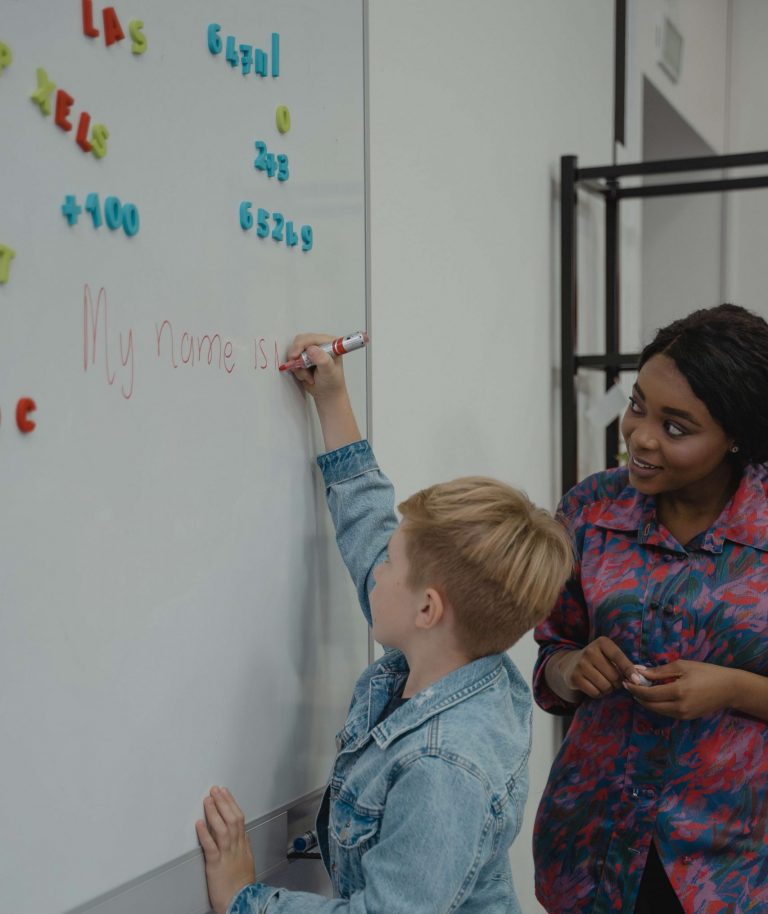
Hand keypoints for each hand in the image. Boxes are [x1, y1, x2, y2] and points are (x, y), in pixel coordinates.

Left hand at [196, 786, 255, 913]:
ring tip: (207, 800)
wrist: (241, 901)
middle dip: (223, 802)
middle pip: (231, 818)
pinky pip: (211, 846)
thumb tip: (241, 832)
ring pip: (222, 828)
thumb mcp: (247, 860)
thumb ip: (243, 844)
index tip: (224, 792)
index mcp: (242, 844)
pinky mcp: (216, 864)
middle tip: (215, 789)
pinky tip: (199, 824)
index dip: (231, 803)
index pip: (239, 817)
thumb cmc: (242, 884)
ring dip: (214, 812)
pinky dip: (205, 834)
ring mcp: (227, 854)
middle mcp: (236, 846)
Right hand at [284, 333, 361, 450]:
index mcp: (332, 344)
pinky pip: (295, 361)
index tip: (297, 355)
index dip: (302, 344)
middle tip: (298, 367)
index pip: (312, 337)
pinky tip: (306, 378)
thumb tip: (315, 350)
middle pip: (301, 342)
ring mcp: (314, 353)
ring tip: (308, 377)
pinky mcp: (307, 361)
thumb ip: (323, 360)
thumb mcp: (329, 374)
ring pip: (296, 353)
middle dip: (298, 356)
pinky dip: (297, 369)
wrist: (328, 400)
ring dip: (298, 365)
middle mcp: (323, 346)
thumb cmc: (333, 388)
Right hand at [557, 637, 640, 698]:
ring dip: (609, 689)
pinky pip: (595, 693)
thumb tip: (638, 678)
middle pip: (614, 676)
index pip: (618, 657)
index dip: (629, 669)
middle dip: (618, 683)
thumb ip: (625, 664)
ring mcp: (581, 664)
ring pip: (605, 686)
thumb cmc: (599, 661)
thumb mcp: (610, 656)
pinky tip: (595, 687)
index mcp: (602, 642)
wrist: (571, 664)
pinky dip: (599, 694)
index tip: (636, 680)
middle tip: (614, 681)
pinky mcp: (574, 677)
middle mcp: (590, 651)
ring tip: (604, 683)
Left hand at [623, 660, 738, 718]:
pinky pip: (666, 713)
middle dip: (637, 696)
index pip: (648, 694)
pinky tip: (654, 695)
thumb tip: (639, 671)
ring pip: (657, 711)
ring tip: (639, 689)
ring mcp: (684, 715)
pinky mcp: (687, 718)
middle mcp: (679, 707)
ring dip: (646, 701)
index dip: (634, 689)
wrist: (729, 689)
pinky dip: (657, 705)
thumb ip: (659, 671)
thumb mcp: (682, 666)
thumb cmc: (706, 672)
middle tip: (629, 686)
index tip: (625, 681)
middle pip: (650, 705)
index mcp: (678, 692)